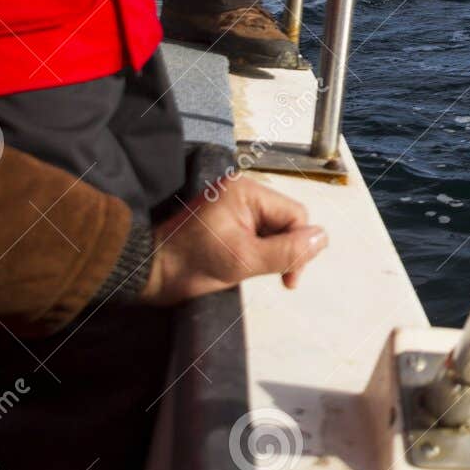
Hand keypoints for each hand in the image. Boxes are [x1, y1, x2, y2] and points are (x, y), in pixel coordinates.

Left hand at [140, 176, 327, 306]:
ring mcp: (234, 202)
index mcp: (245, 191)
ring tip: (252, 271)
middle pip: (286, 220)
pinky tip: (246, 264)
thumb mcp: (242, 261)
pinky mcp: (228, 217)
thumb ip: (285, 251)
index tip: (288, 278)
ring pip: (275, 228)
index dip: (298, 247)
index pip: (294, 215)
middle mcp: (242, 190)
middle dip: (284, 250)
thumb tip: (322, 239)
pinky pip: (259, 231)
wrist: (147, 273)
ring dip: (271, 252)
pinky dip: (259, 250)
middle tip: (277, 279)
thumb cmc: (188, 266)